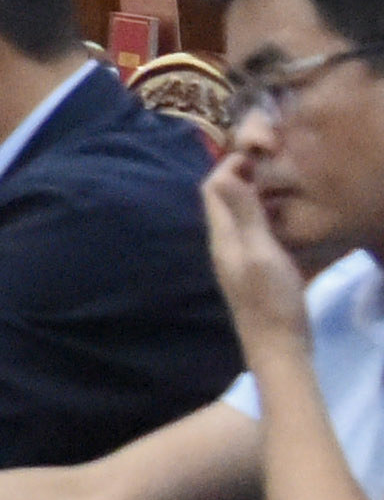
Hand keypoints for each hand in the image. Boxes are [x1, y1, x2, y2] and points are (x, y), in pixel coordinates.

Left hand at [204, 147, 314, 357]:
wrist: (278, 348)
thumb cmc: (270, 299)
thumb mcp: (260, 251)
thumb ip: (244, 215)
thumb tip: (225, 173)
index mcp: (221, 236)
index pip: (212, 188)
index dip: (229, 165)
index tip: (257, 152)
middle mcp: (223, 244)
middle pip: (223, 200)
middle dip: (241, 176)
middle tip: (272, 162)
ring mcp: (238, 258)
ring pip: (239, 215)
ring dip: (254, 195)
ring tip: (282, 182)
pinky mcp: (254, 270)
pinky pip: (254, 232)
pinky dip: (266, 216)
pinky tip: (287, 216)